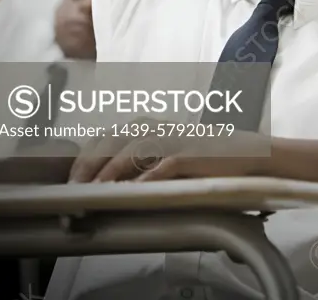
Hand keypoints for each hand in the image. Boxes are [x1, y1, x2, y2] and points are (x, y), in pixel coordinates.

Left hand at [68, 124, 262, 182]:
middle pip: (115, 138)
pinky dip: (147, 178)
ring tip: (97, 190)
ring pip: (135, 148)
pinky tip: (133, 192)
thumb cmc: (204, 156)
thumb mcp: (169, 151)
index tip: (73, 177)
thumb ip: (143, 158)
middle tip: (76, 186)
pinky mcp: (192, 154)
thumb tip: (110, 177)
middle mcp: (160, 127)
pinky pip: (164, 165)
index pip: (108, 135)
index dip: (87, 155)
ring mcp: (176, 139)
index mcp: (151, 126)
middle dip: (91, 162)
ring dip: (112, 170)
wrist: (245, 153)